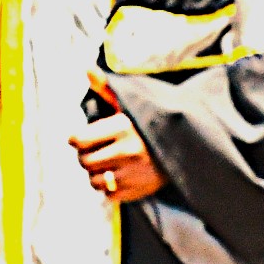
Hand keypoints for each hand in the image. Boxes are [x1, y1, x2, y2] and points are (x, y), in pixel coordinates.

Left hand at [69, 71, 162, 203]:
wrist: (186, 145)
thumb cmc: (151, 123)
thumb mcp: (132, 103)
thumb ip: (107, 88)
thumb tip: (87, 68)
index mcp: (122, 127)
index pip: (79, 140)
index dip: (77, 139)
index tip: (84, 138)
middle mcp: (126, 151)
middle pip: (84, 161)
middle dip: (86, 156)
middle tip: (95, 152)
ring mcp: (132, 173)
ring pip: (94, 180)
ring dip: (96, 174)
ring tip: (106, 165)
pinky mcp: (138, 190)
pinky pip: (108, 194)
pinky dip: (109, 187)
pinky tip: (117, 176)